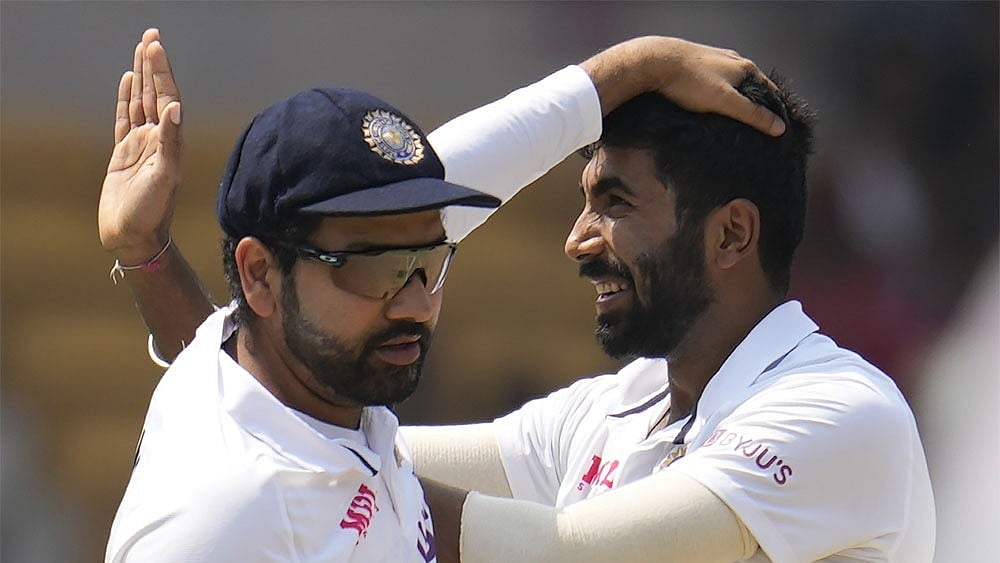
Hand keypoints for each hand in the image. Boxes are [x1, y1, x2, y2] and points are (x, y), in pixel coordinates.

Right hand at [99, 28, 182, 264]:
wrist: (134, 237)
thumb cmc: (151, 212)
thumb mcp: (164, 177)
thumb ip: (170, 143)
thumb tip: (175, 109)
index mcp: (169, 142)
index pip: (167, 98)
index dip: (161, 72)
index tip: (156, 46)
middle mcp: (158, 139)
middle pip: (155, 93)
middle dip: (153, 65)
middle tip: (151, 35)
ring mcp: (141, 144)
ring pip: (140, 101)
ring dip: (141, 76)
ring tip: (141, 50)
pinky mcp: (124, 153)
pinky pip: (125, 118)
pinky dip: (126, 98)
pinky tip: (127, 81)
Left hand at [580, 36, 784, 135]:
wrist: (655, 62)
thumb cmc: (690, 81)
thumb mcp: (725, 101)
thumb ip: (752, 114)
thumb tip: (779, 127)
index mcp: (745, 67)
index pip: (770, 91)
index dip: (774, 109)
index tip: (776, 128)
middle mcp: (732, 61)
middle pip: (752, 87)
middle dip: (754, 106)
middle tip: (755, 129)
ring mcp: (714, 62)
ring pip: (732, 85)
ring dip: (735, 101)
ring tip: (734, 122)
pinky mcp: (696, 66)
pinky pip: (714, 84)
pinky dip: (718, 96)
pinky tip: (711, 107)